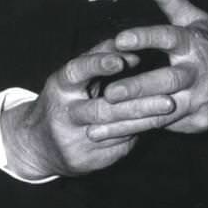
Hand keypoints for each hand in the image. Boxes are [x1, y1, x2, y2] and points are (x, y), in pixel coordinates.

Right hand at [1, 38, 173, 177]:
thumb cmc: (65, 99)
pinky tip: (158, 125)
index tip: (122, 60)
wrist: (37, 146)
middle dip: (138, 104)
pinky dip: (138, 134)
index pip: (77, 72)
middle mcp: (64, 114)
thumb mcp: (74, 77)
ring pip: (114, 131)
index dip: (98, 64)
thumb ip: (100, 59)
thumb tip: (132, 47)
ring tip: (170, 109)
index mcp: (60, 88)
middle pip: (103, 110)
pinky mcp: (85, 161)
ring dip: (145, 120)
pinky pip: (117, 146)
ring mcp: (74, 140)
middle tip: (168, 98)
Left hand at [90, 0, 207, 139]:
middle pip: (165, 81)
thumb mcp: (196, 19)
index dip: (145, 38)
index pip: (168, 38)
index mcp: (194, 43)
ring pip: (161, 111)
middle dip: (137, 88)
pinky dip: (138, 130)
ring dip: (129, 119)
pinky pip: (165, 126)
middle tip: (108, 93)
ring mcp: (199, 99)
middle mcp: (198, 71)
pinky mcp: (198, 121)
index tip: (120, 39)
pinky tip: (111, 134)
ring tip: (96, 125)